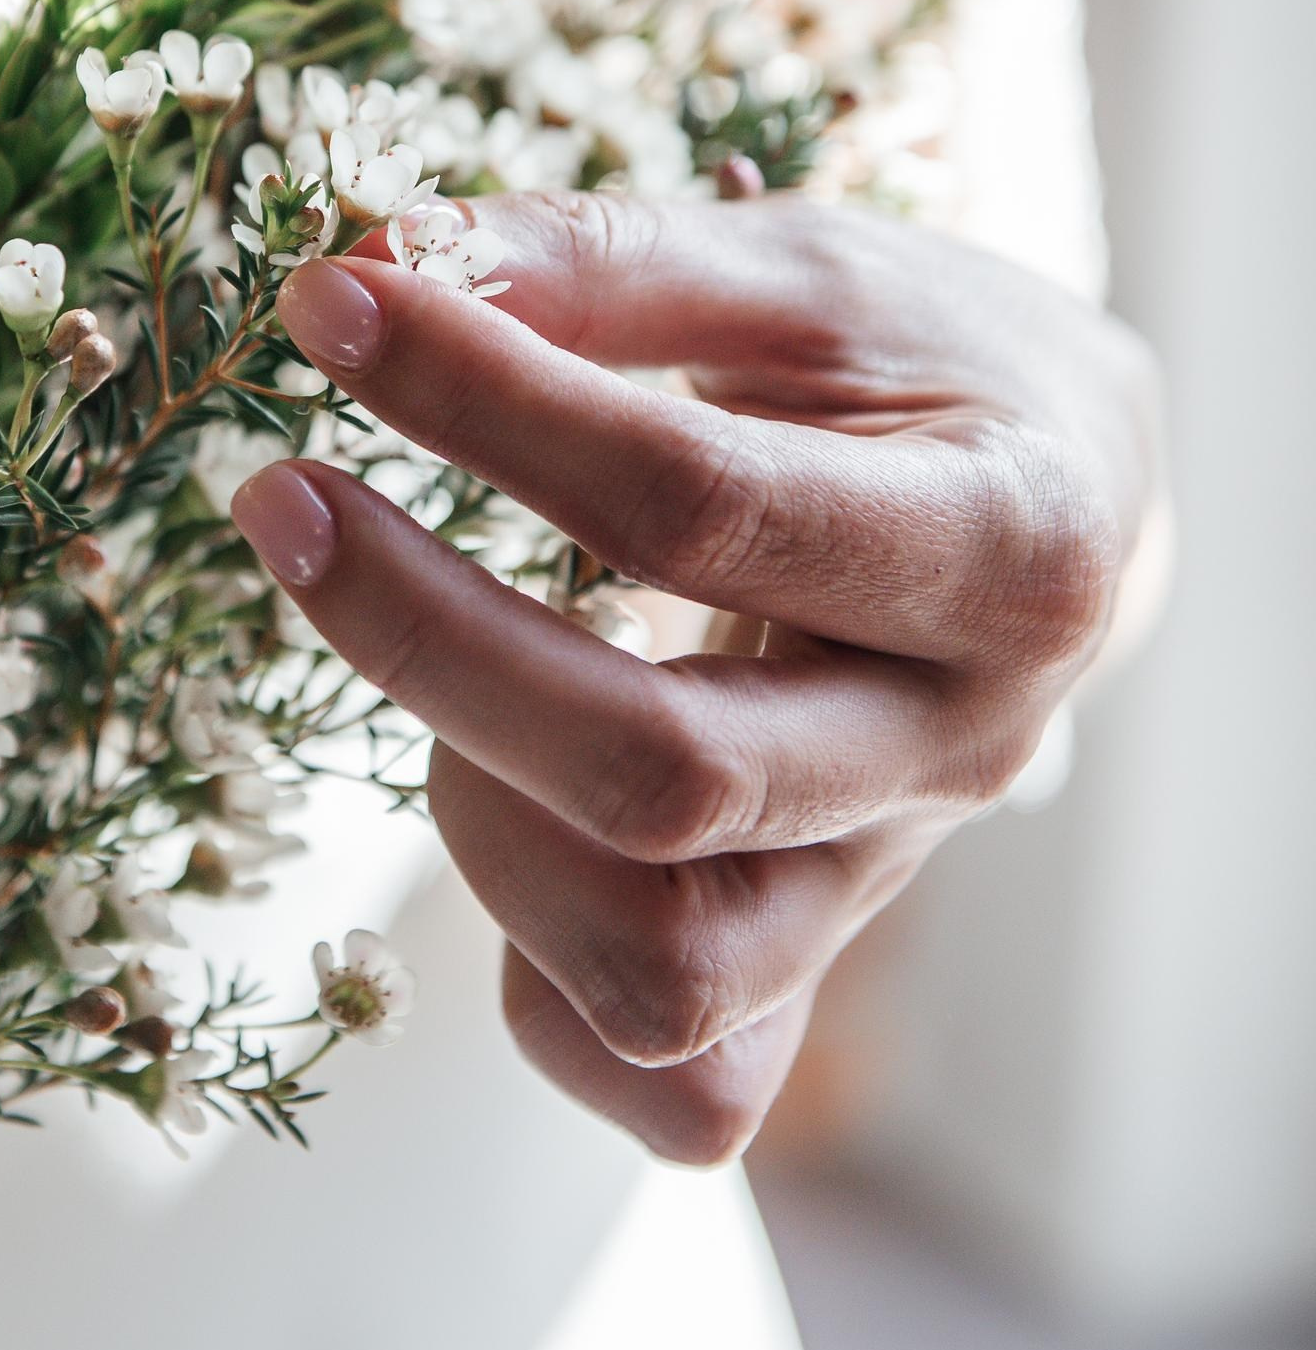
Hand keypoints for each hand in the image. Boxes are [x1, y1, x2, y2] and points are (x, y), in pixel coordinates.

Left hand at [234, 194, 1158, 1165]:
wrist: (1065, 501)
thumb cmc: (926, 364)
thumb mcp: (807, 272)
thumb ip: (611, 267)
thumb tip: (380, 269)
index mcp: (1005, 549)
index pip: (699, 504)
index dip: (483, 403)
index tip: (330, 309)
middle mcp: (961, 750)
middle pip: (665, 778)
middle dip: (426, 636)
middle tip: (284, 498)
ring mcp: (884, 880)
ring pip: (666, 970)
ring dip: (486, 820)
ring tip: (444, 660)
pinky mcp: (810, 964)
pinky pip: (676, 1082)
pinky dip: (546, 989)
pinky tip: (499, 815)